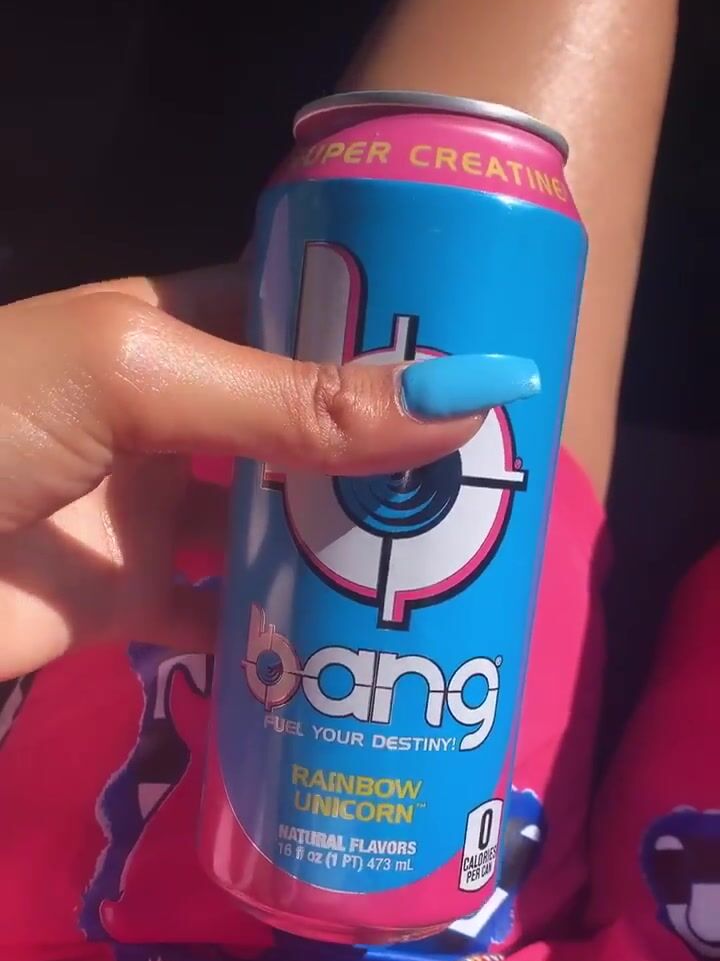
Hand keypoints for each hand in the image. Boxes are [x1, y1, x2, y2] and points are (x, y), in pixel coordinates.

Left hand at [0, 266, 538, 678]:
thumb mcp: (140, 377)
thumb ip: (292, 398)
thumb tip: (465, 395)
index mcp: (168, 328)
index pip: (294, 312)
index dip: (380, 331)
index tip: (479, 359)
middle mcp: (171, 417)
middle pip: (300, 429)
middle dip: (383, 452)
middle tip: (488, 478)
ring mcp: (154, 515)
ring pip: (275, 531)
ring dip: (347, 550)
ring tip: (454, 563)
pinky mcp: (135, 606)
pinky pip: (229, 623)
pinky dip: (285, 640)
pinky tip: (359, 648)